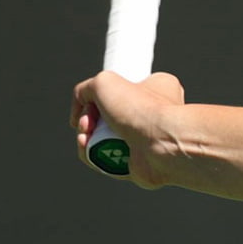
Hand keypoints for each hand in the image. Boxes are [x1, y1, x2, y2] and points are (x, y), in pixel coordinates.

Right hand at [70, 71, 184, 187]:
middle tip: (86, 123)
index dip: (99, 97)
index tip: (91, 102)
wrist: (161, 145)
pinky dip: (92, 154)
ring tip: (85, 137)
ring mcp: (145, 138)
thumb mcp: (105, 82)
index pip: (122, 90)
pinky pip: (106, 158)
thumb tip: (81, 103)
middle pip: (107, 115)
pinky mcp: (136, 161)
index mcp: (157, 88)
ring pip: (103, 137)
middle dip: (88, 119)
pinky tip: (89, 149)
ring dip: (86, 137)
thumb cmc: (142, 110)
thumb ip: (86, 88)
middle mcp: (153, 113)